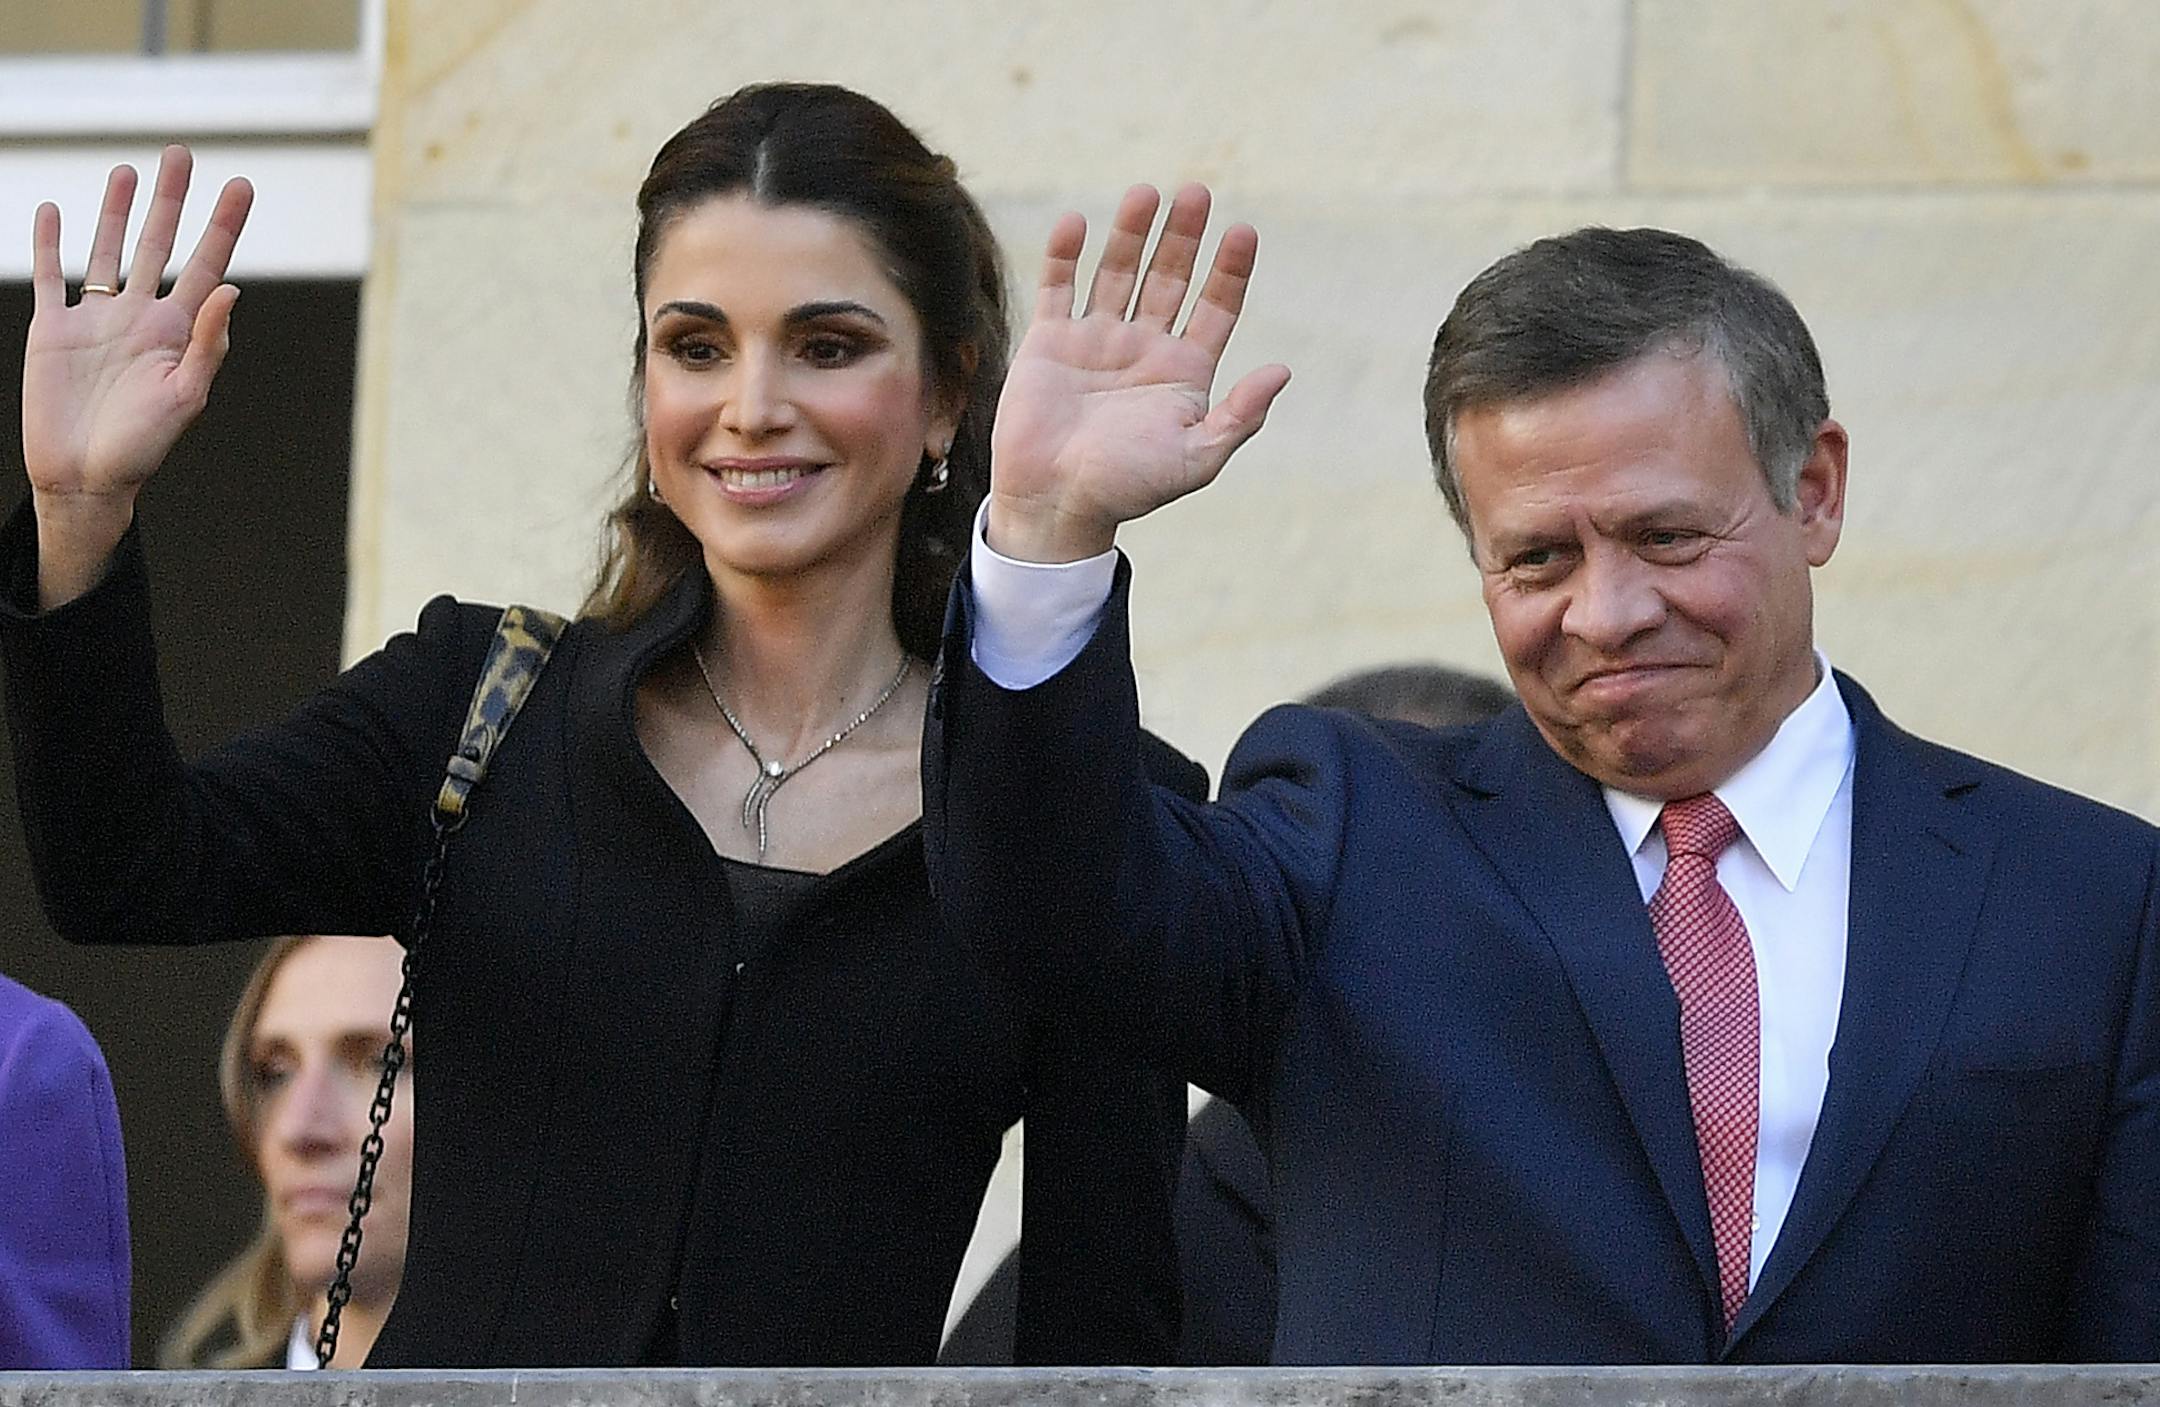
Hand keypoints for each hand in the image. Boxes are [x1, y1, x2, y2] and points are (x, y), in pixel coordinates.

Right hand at [21, 146, 250, 604]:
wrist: (85, 477)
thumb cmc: (144, 447)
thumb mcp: (186, 396)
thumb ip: (208, 342)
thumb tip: (232, 288)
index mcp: (177, 332)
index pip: (207, 266)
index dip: (223, 226)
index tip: (240, 185)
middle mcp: (140, 317)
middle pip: (157, 244)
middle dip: (171, 201)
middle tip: (181, 154)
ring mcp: (96, 320)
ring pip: (107, 251)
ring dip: (115, 212)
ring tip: (126, 171)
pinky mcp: (53, 330)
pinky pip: (52, 278)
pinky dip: (52, 244)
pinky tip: (57, 212)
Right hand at [988, 184, 1290, 561]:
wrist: (1055, 504)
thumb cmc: (1128, 488)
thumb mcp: (1196, 458)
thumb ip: (1239, 416)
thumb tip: (1282, 371)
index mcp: (1184, 372)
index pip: (1215, 308)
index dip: (1230, 271)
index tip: (1243, 232)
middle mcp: (1143, 348)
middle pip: (1170, 278)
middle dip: (1184, 237)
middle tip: (1196, 193)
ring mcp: (1095, 340)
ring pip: (1118, 272)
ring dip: (1131, 233)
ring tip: (1147, 194)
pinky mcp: (1049, 341)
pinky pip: (1058, 287)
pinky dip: (1065, 255)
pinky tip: (1076, 223)